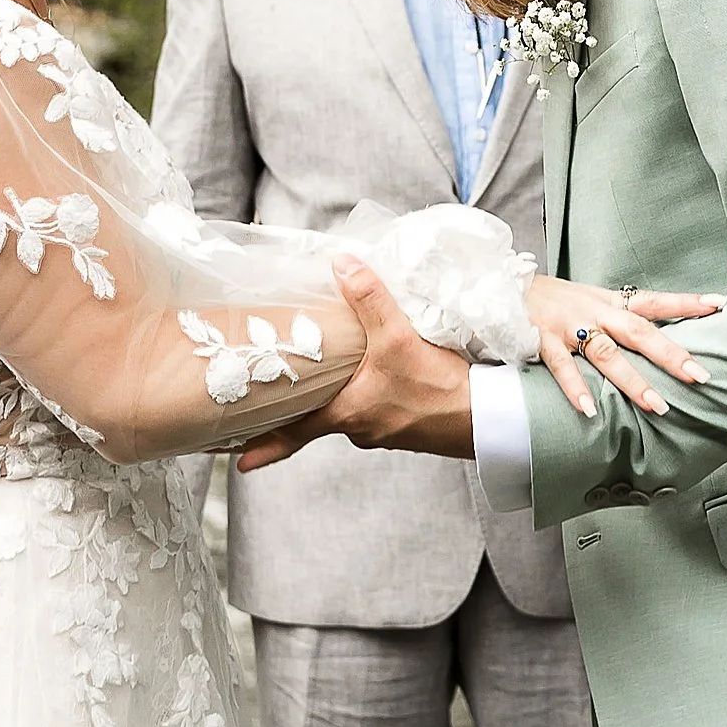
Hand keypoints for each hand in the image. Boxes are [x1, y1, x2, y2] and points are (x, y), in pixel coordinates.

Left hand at [236, 256, 475, 472]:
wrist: (488, 418)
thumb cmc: (440, 387)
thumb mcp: (399, 337)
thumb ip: (369, 299)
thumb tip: (342, 264)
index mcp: (347, 413)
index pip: (294, 432)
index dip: (265, 446)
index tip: (238, 462)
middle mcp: (360, 428)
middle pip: (319, 415)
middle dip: (301, 405)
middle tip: (276, 396)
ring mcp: (384, 430)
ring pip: (349, 410)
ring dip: (341, 395)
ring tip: (334, 371)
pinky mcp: (406, 426)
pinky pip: (376, 409)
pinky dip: (369, 394)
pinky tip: (379, 376)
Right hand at [529, 272, 716, 422]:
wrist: (498, 287)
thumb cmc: (550, 301)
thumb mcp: (588, 301)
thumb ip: (618, 319)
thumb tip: (656, 342)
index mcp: (608, 302)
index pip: (654, 300)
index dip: (686, 302)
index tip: (719, 305)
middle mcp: (594, 312)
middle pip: (639, 332)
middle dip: (671, 354)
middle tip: (700, 375)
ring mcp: (568, 326)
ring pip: (606, 354)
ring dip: (633, 381)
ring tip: (658, 406)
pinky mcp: (542, 340)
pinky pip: (562, 368)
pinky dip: (576, 389)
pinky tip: (590, 411)